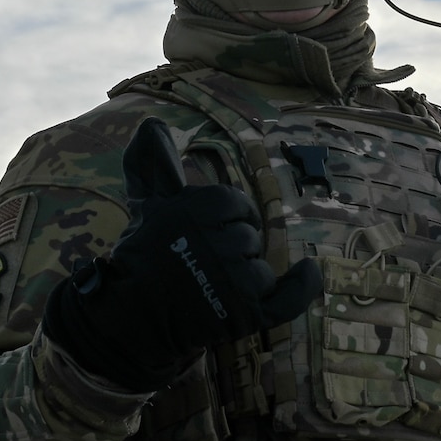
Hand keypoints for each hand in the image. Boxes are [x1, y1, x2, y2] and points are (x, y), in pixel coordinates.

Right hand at [46, 119, 322, 391]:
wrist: (132, 315)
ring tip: (216, 282)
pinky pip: (288, 299)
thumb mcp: (148, 202)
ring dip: (247, 274)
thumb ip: (154, 162)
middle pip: (250, 235)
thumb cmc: (142, 256)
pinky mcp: (244, 314)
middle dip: (233, 246)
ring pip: (262, 266)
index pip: (236, 203)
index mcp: (200, 209)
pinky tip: (308, 271)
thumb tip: (153, 125)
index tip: (212, 228)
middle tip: (205, 261)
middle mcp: (220, 241)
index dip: (229, 216)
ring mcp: (234, 280)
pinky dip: (302, 286)